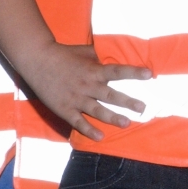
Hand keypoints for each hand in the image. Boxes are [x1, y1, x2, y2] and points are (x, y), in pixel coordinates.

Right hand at [19, 43, 151, 140]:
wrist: (37, 60)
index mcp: (93, 70)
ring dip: (112, 117)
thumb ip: (99, 56)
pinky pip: (78, 122)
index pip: (117, 71)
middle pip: (110, 95)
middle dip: (127, 102)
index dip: (133, 73)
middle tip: (143, 108)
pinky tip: (100, 137)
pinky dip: (88, 130)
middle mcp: (87, 85)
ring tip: (126, 123)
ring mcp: (76, 98)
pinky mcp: (65, 109)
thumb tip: (115, 54)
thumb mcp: (84, 51)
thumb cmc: (63, 54)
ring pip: (97, 110)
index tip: (149, 75)